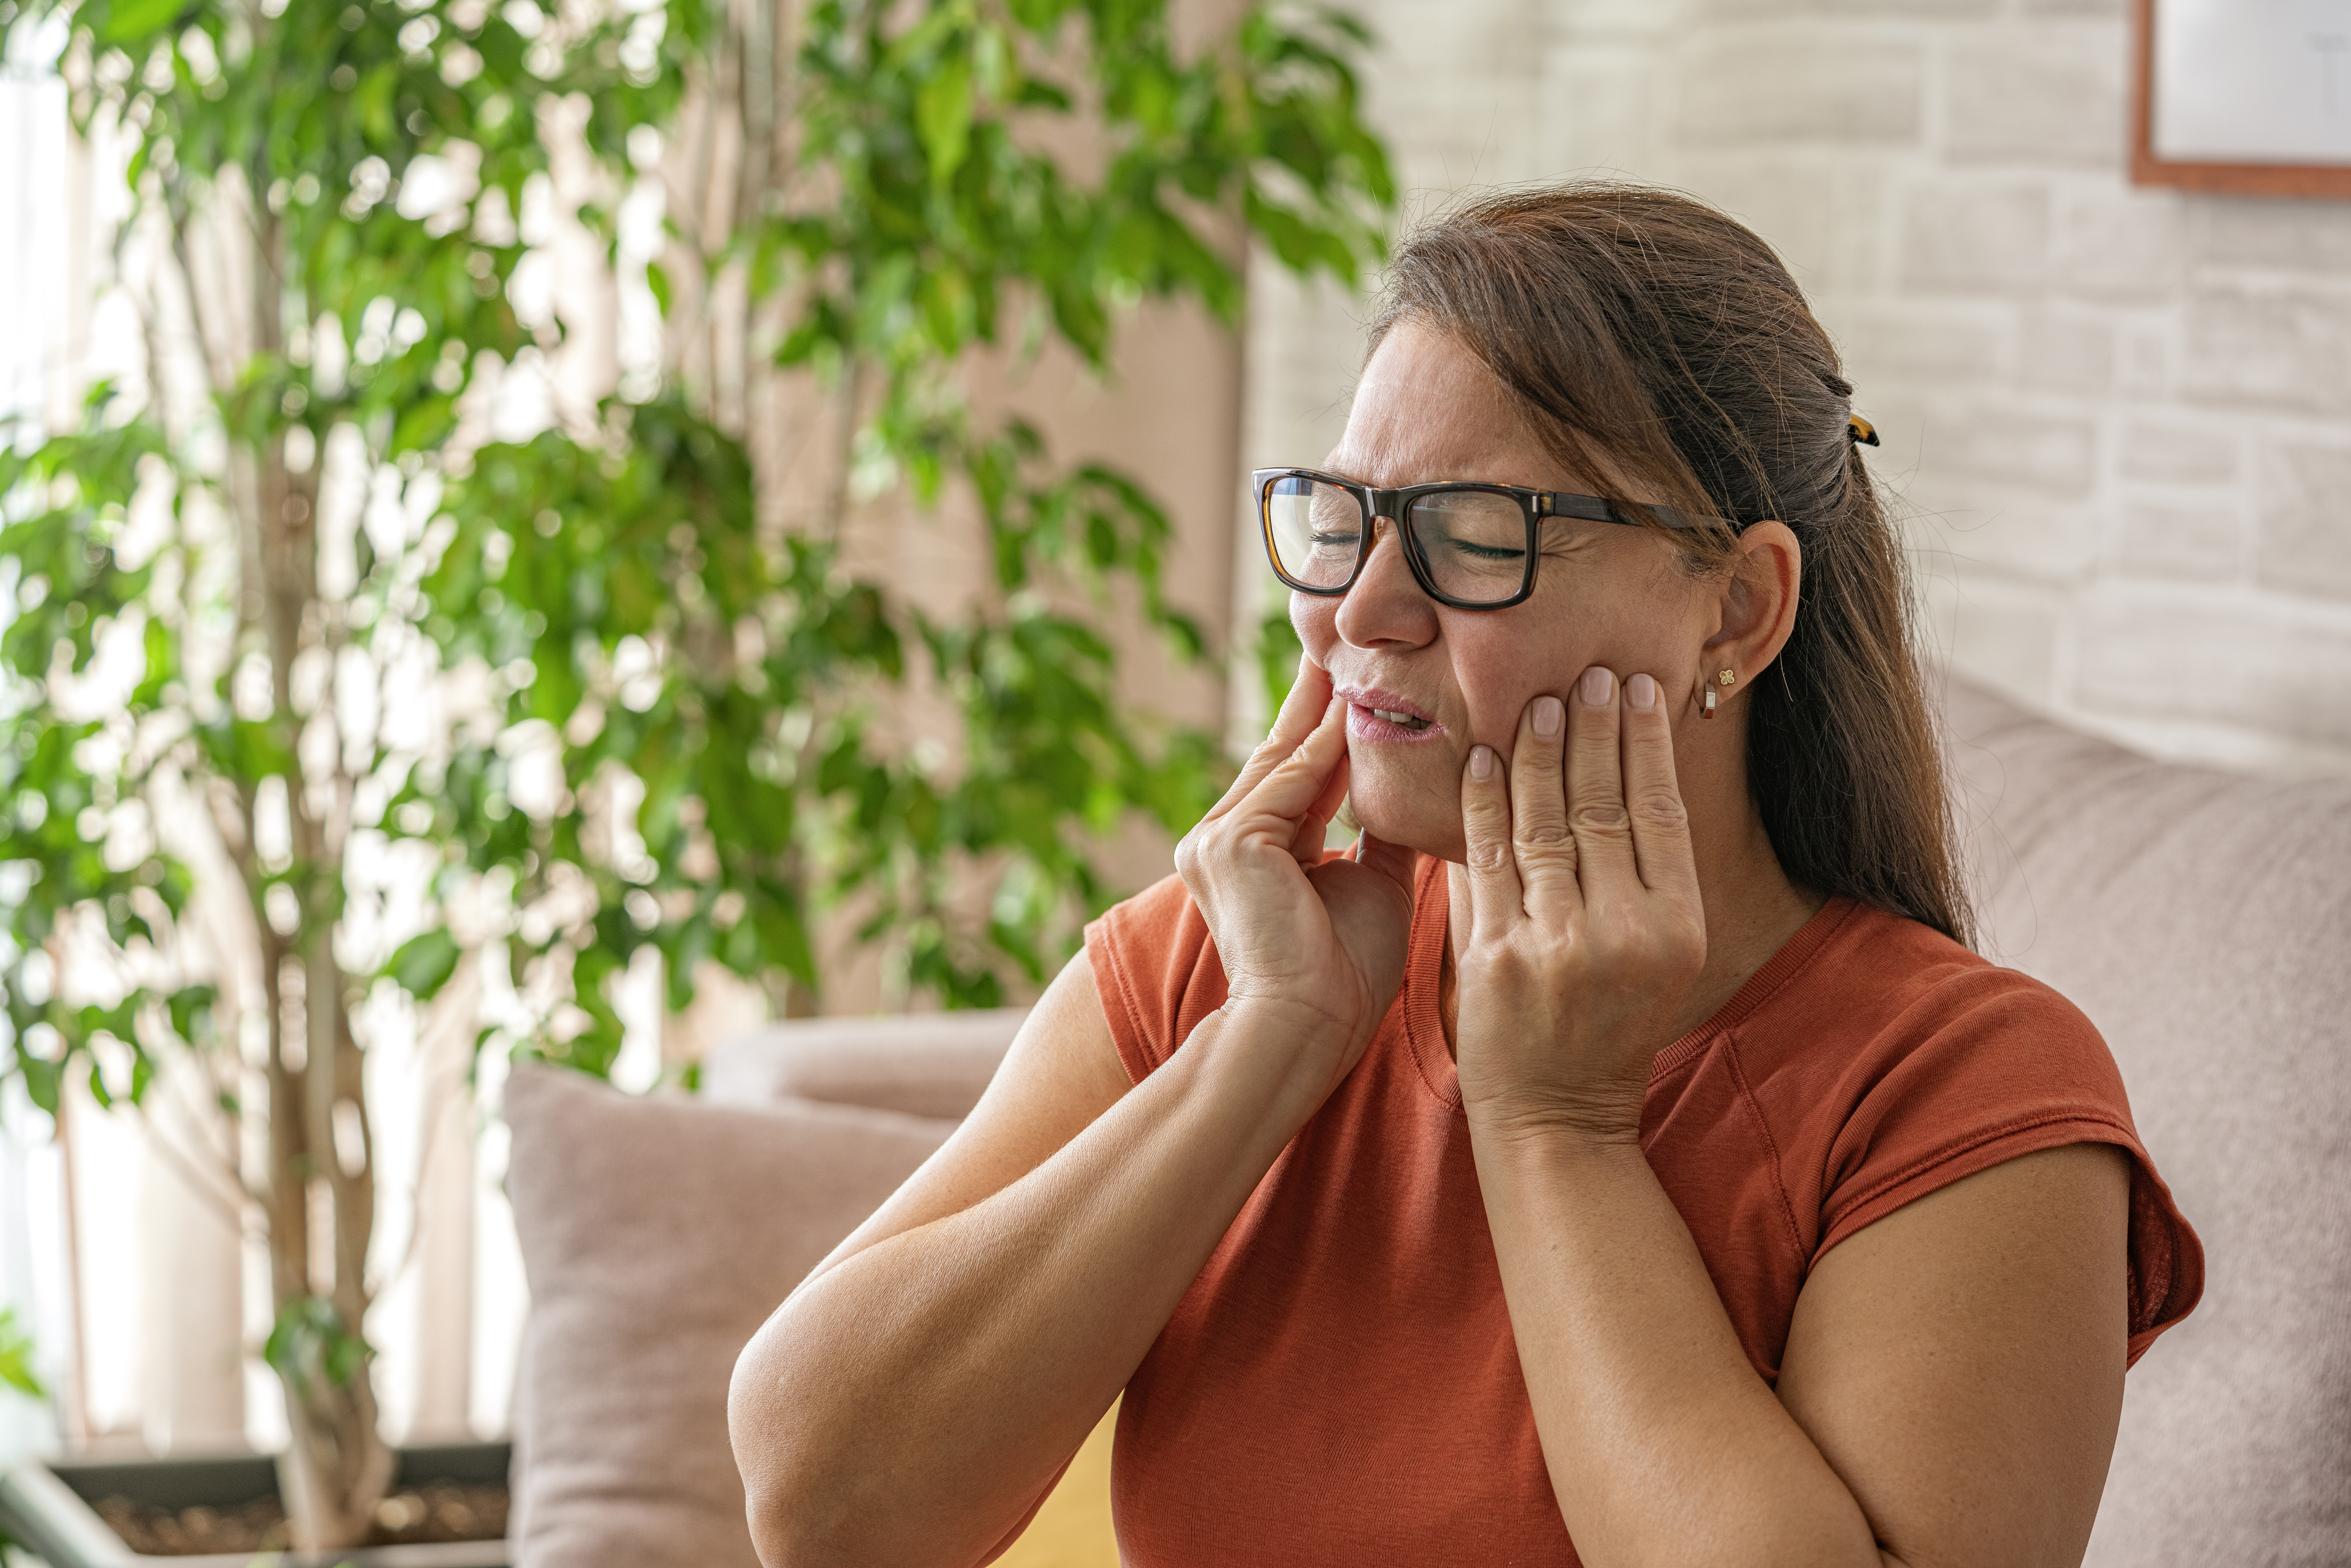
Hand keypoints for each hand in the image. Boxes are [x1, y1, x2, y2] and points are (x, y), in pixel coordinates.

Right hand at [1173, 657, 1417, 1092]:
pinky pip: (1293, 780)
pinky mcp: (1230, 843)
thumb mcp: (1372, 886)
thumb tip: (1419, 790)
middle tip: (1348, 634)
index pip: (1292, 772)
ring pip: (1288, 758)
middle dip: (1318, 696)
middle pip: (1282, 751)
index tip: (1355, 676)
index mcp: (1247, 852)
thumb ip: (1381, 834)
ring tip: (1362, 648)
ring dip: (1329, 706)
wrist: (1306, 1031)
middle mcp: (1218, 838)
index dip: (1323, 725)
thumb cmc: (1342, 976)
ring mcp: (1215, 839)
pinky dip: (1330, 745)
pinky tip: (1359, 703)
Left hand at [1448, 667, 1706, 1143]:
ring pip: (1546, 823)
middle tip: (1587, 672)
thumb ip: (1639, 877)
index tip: (1636, 688)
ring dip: (1540, 753)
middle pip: (1606, 805)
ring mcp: (1559, 946)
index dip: (1647, 744)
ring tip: (1537, 700)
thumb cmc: (1605, 1029)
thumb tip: (1622, 772)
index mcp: (1676, 929)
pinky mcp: (1497, 959)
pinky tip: (1480, 757)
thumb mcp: (1653, 957)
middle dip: (1594, 731)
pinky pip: (1488, 860)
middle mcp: (1626, 934)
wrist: (1557, 1119)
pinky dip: (1482, 804)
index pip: (1661, 812)